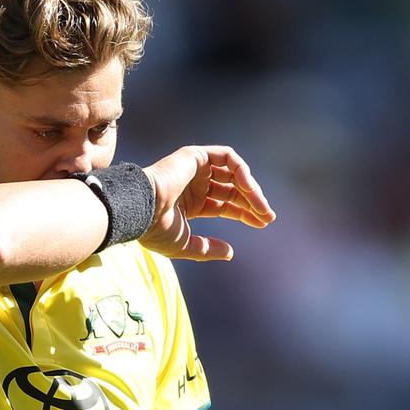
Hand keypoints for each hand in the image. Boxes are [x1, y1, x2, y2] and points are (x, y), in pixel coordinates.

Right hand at [141, 145, 274, 261]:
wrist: (141, 211)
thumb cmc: (156, 231)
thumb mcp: (186, 246)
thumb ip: (208, 249)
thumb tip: (231, 253)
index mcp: (191, 203)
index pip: (225, 204)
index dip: (245, 213)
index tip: (263, 223)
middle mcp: (194, 184)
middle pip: (233, 190)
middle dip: (253, 202)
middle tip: (268, 217)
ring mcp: (195, 168)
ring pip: (233, 173)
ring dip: (251, 189)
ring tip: (262, 207)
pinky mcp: (195, 156)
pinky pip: (227, 157)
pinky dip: (242, 171)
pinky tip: (250, 190)